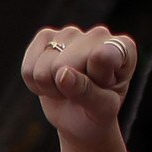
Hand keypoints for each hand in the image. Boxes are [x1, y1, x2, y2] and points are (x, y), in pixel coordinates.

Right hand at [22, 24, 137, 151]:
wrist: (79, 117)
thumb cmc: (96, 112)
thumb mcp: (100, 109)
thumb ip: (87, 92)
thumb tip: (61, 73)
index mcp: (123, 48)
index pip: (100, 57)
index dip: (93, 79)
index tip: (102, 88)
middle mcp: (98, 34)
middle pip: (64, 64)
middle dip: (65, 87)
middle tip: (78, 94)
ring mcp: (71, 33)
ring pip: (44, 67)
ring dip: (50, 87)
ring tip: (65, 89)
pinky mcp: (45, 37)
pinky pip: (28, 68)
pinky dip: (34, 83)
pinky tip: (51, 81)